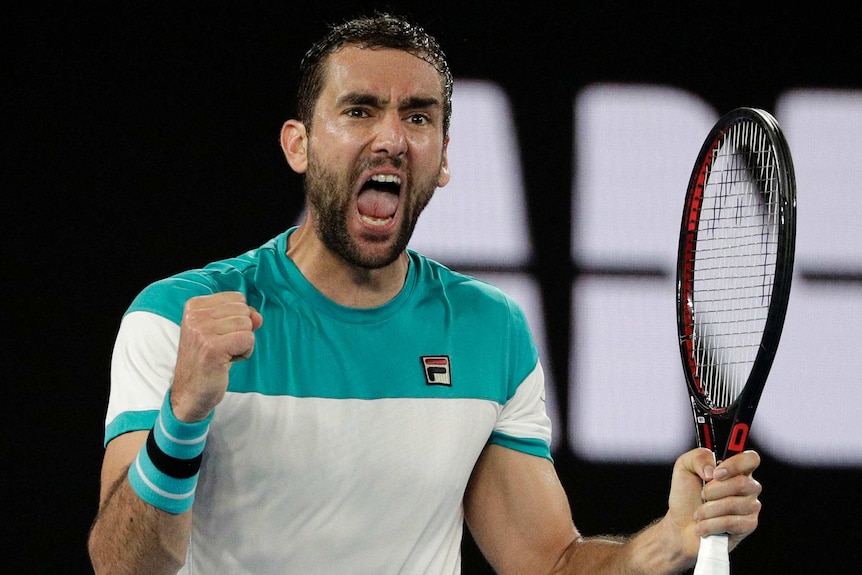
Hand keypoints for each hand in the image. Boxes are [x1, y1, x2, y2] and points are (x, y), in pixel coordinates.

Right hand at [170, 292, 263, 421]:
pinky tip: (227, 362)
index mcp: (194, 306)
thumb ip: (241, 318)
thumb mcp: (223, 332)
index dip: (237, 319)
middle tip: (221, 348)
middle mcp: (195, 315)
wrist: (191, 392)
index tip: (219, 336)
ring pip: (247, 325)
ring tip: (223, 355)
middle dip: (241, 332)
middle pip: (243, 311)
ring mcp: (201, 331)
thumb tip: (258, 316)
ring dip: (242, 344)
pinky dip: (244, 353)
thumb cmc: (208, 360)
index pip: (237, 298)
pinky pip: (248, 340)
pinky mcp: (212, 348)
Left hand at [666, 448, 761, 558]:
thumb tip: (712, 471)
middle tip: (702, 495)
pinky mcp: (748, 525)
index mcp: (736, 469)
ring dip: (708, 509)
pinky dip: (711, 524)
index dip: (735, 464)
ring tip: (699, 514)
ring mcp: (751, 506)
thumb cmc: (686, 495)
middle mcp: (748, 486)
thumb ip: (698, 458)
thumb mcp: (684, 467)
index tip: (715, 474)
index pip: (751, 458)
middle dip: (713, 491)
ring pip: (734, 504)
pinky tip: (702, 526)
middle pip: (742, 483)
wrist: (680, 525)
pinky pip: (732, 523)